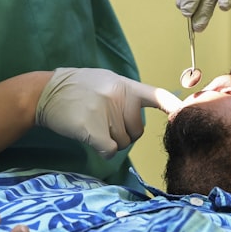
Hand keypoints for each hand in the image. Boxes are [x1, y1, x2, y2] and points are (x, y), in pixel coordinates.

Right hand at [35, 67, 181, 157]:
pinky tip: (90, 138)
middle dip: (123, 133)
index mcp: (124, 85)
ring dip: (110, 140)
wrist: (45, 92)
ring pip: (122, 144)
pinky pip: (110, 151)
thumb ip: (125, 95)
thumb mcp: (105, 80)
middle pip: (136, 132)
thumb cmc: (77, 88)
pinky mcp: (92, 129)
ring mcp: (105, 113)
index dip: (173, 106)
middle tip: (102, 120)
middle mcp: (118, 97)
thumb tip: (144, 112)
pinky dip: (103, 150)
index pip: (156, 96)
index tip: (185, 114)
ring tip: (92, 123)